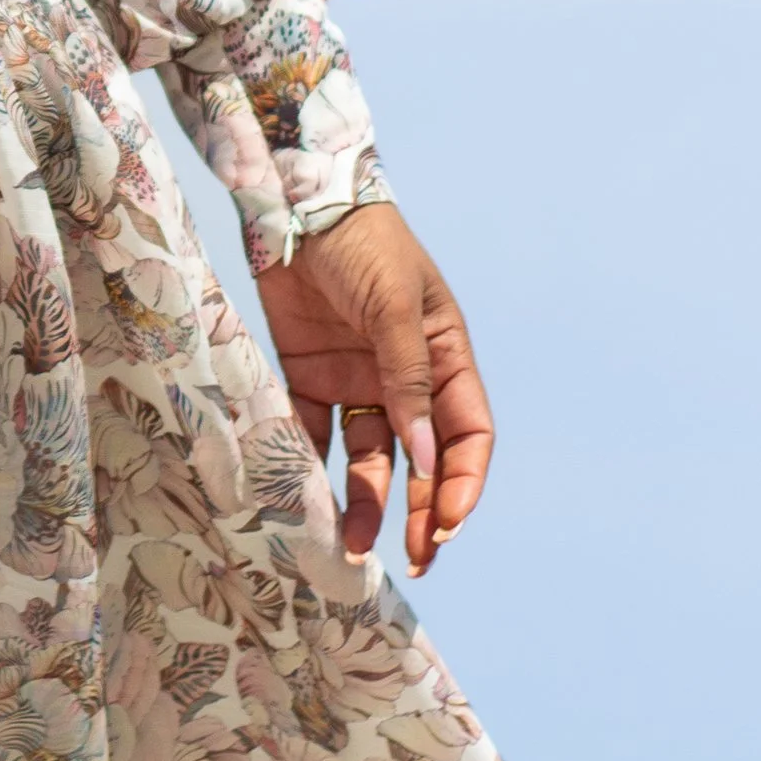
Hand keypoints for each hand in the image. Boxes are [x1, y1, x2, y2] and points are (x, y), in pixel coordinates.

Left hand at [254, 203, 492, 575]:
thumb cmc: (363, 243)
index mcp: (444, 358)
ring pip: (369, 456)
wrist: (293, 200)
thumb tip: (425, 455)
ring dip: (366, 501)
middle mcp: (404, 377)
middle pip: (420, 458)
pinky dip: (310, 465)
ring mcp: (356, 379)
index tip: (445, 522)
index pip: (467, 435)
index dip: (461, 482)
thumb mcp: (396, 306)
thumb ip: (408, 378)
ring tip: (352, 544)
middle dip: (419, 510)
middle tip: (413, 560)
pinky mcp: (307, 375)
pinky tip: (306, 499)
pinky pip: (312, 432)